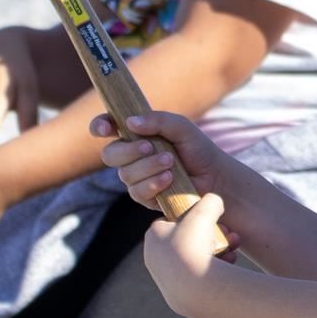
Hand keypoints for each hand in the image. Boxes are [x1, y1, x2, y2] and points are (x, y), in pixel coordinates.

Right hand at [91, 110, 231, 208]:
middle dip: (129, 151)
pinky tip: (170, 178)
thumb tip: (130, 123)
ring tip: (171, 162)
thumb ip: (158, 120)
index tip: (106, 129)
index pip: (107, 127)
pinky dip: (153, 183)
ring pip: (125, 174)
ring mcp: (137, 178)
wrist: (216, 179)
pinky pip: (137, 192)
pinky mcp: (145, 197)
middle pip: (110, 154)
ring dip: (148, 167)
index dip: (100, 126)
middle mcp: (132, 156)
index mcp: (136, 134)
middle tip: (150, 146)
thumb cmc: (199, 150)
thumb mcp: (182, 127)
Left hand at [143, 191, 228, 309]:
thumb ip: (210, 201)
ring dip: (218, 252)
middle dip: (212, 236)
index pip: (174, 220)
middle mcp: (155, 258)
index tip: (210, 220)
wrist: (195, 288)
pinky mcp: (178, 295)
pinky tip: (229, 266)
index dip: (195, 217)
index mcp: (153, 235)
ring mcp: (165, 278)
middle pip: (188, 240)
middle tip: (228, 235)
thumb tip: (214, 201)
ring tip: (233, 250)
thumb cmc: (195, 244)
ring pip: (196, 259)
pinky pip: (199, 277)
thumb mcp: (205, 212)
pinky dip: (215, 271)